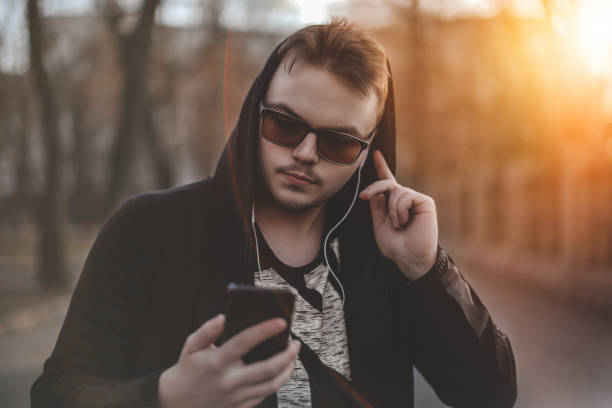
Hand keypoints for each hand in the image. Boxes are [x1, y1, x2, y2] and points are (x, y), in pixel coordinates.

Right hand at [158, 314, 300, 407]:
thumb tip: (222, 318)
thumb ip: (207, 330)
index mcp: (217, 362)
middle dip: (287, 355)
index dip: (265, 329)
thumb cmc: (187, 370)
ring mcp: (236, 397)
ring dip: (287, 370)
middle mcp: (229, 381)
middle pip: (267, 368)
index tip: (281, 322)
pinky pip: (264, 396)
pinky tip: (281, 372)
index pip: (245, 341)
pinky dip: (276, 383)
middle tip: (296, 344)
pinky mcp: (239, 407)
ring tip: (293, 357)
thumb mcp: (191, 346)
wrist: (176, 402)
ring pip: (271, 385)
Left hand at [359, 150, 438, 279]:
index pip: (387, 182)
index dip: (382, 167)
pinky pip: (405, 196)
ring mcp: (416, 199)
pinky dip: (399, 209)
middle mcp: (405, 199)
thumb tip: (377, 191)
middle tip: (363, 196)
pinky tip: (405, 221)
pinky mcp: (425, 202)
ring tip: (398, 224)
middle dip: (374, 187)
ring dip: (392, 210)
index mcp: (393, 204)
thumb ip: (377, 207)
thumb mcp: (379, 225)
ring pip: (395, 191)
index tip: (375, 153)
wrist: (409, 258)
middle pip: (387, 183)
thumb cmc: (395, 246)